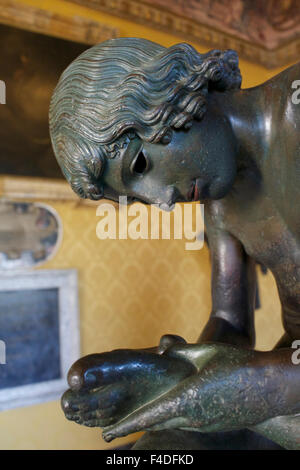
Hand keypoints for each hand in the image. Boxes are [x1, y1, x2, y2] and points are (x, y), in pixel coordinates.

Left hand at [62, 337, 294, 441]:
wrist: (271, 386)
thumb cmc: (237, 364)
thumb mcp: (205, 352)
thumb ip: (180, 353)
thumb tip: (163, 349)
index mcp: (186, 398)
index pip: (149, 416)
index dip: (126, 425)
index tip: (108, 433)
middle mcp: (193, 416)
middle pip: (157, 424)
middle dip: (134, 427)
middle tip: (113, 430)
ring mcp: (205, 424)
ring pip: (173, 424)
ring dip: (156, 423)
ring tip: (140, 420)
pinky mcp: (216, 425)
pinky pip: (189, 424)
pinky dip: (176, 420)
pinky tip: (176, 412)